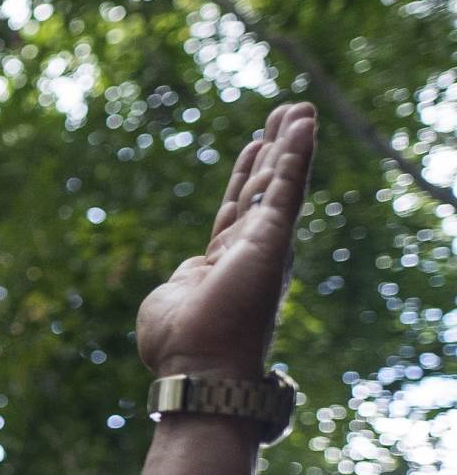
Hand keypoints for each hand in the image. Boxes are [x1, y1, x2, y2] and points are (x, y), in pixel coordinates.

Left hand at [137, 103, 315, 379]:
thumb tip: (186, 278)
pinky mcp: (272, 239)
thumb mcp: (170, 299)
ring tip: (298, 108)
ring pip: (281, 182)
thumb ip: (182, 280)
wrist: (197, 366)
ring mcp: (265, 244)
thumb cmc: (177, 344)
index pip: (237, 208)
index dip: (246, 175)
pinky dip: (296, 154)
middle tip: (285, 113)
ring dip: (292, 143)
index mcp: (224, 262)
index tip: (254, 144)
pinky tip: (304, 124)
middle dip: (274, 149)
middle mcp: (252, 251)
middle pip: (264, 188)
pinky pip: (287, 187)